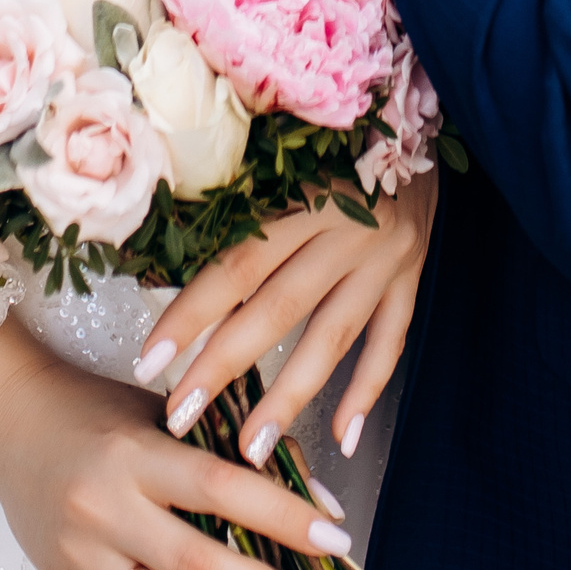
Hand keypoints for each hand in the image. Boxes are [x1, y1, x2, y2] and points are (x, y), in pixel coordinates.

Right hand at [0, 323, 355, 569]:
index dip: (283, 517)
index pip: (220, 488)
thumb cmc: (100, 410)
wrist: (8, 422)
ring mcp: (81, 558)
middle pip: (198, 565)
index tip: (338, 541)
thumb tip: (321, 505)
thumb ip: (238, 451)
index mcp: (134, 453)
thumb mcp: (167, 412)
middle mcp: (104, 509)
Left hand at [134, 170, 438, 468]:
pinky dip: (367, 391)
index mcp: (304, 193)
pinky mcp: (411, 279)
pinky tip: (342, 437)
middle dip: (225, 367)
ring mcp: (384, 259)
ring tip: (252, 448)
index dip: (192, 313)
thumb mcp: (285, 157)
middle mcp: (346, 230)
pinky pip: (390, 343)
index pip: (239, 264)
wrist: (420, 121)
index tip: (150, 361)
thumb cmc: (331, 140)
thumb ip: (239, 204)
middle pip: (278, 308)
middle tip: (182, 417)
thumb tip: (163, 257)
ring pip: (332, 337)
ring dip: (290, 396)